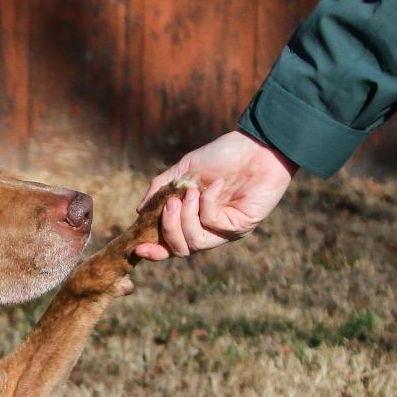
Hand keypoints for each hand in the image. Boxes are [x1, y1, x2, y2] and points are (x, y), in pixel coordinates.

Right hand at [133, 130, 297, 260]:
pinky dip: (209, 205)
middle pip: (180, 249)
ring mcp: (224, 232)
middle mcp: (207, 231)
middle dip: (170, 228)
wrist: (258, 144)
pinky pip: (214, 226)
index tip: (138, 248)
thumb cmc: (223, 155)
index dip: (154, 251)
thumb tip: (139, 211)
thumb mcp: (185, 169)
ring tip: (191, 192)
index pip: (170, 245)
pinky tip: (218, 185)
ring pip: (195, 242)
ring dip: (187, 218)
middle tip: (171, 204)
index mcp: (191, 220)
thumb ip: (161, 188)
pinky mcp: (240, 227)